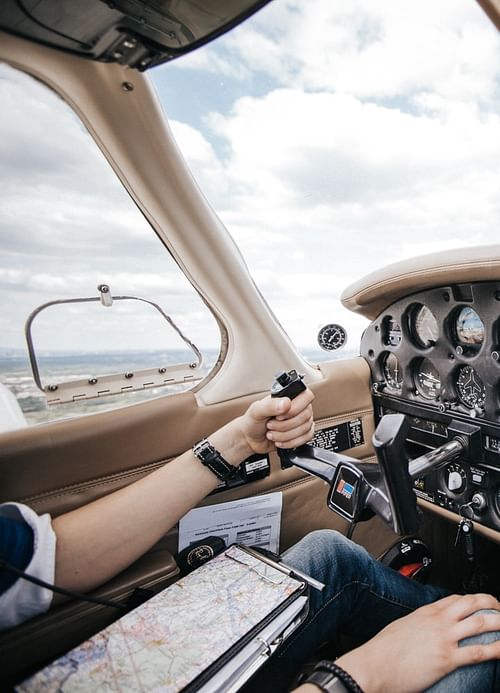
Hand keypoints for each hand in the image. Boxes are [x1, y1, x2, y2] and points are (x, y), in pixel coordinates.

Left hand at [238, 388, 314, 454]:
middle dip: (285, 425)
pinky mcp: (301, 434)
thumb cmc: (253, 421)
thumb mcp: (257, 410)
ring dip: (285, 435)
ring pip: (305, 428)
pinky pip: (306, 438)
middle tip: (271, 425)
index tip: (279, 415)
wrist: (250, 438)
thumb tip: (286, 403)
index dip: (295, 408)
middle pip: (306, 415)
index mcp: (288, 396)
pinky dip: (291, 442)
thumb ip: (270, 405)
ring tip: (272, 433)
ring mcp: (300, 421)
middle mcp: (297, 407)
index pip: (306, 396)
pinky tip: (280, 440)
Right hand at [335, 593, 499, 692]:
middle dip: (491, 604)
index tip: (482, 603)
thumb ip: (417, 625)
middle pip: (472, 604)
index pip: (455, 599)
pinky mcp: (447, 659)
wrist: (374, 664)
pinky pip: (478, 651)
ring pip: (481, 623)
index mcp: (426, 612)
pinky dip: (496, 649)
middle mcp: (437, 621)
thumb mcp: (402, 627)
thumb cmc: (383, 650)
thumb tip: (423, 629)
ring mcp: (444, 638)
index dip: (473, 599)